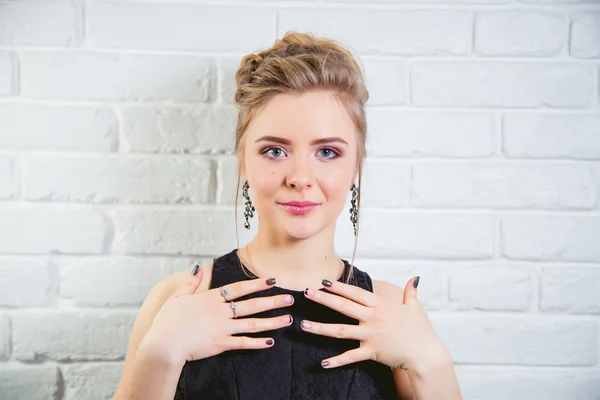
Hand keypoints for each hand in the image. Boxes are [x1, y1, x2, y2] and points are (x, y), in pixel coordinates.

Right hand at [141, 267, 294, 366]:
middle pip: (251, 305)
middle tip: (290, 298)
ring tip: (288, 319)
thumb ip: (191, 283)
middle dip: (273, 301)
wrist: (163, 345)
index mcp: (210, 298)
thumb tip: (199, 268)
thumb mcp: (177, 297)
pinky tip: (271, 341)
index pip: (239, 288)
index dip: (256, 284)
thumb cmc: (167, 322)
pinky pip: (243, 343)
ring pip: (252, 324)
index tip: (272, 280)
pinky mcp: (221, 344)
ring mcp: (222, 328)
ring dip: (272, 321)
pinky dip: (257, 343)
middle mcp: (220, 311)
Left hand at [301, 277, 448, 370]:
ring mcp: (370, 335)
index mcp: (381, 305)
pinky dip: (336, 361)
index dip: (339, 286)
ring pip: (340, 331)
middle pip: (343, 307)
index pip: (356, 293)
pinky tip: (322, 363)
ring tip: (303, 325)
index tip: (324, 281)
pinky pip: (350, 357)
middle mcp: (373, 318)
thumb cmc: (421, 331)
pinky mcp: (371, 352)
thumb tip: (414, 278)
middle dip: (323, 299)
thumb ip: (410, 292)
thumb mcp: (415, 308)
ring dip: (320, 328)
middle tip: (306, 293)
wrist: (426, 354)